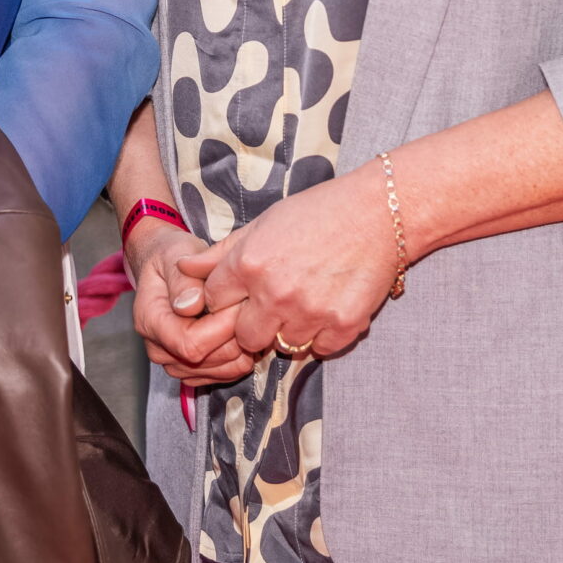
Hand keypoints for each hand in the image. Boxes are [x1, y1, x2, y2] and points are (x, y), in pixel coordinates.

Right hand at [125, 224, 256, 385]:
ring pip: (220, 371)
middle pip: (206, 361)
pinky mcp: (192, 369)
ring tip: (248, 318)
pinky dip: (240, 357)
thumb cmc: (172, 258)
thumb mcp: (174, 255)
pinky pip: (224, 374)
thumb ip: (183, 280)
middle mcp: (158, 348)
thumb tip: (190, 306)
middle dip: (236, 337)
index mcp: (150, 321)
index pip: (189, 343)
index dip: (221, 329)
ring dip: (242, 349)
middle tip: (251, 309)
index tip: (240, 304)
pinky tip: (243, 331)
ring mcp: (174, 362)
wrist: (166, 267)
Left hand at [177, 168, 397, 360]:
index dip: (226, 299)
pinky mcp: (343, 327)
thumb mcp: (261, 224)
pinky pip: (319, 350)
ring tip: (305, 299)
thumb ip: (220, 253)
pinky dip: (322, 335)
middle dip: (252, 324)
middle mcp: (275, 293)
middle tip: (273, 302)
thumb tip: (184, 269)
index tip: (241, 292)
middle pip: (244, 337)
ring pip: (282, 347)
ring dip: (288, 330)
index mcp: (249, 264)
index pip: (214, 303)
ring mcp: (310, 314)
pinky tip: (328, 306)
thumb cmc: (317, 213)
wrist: (378, 213)